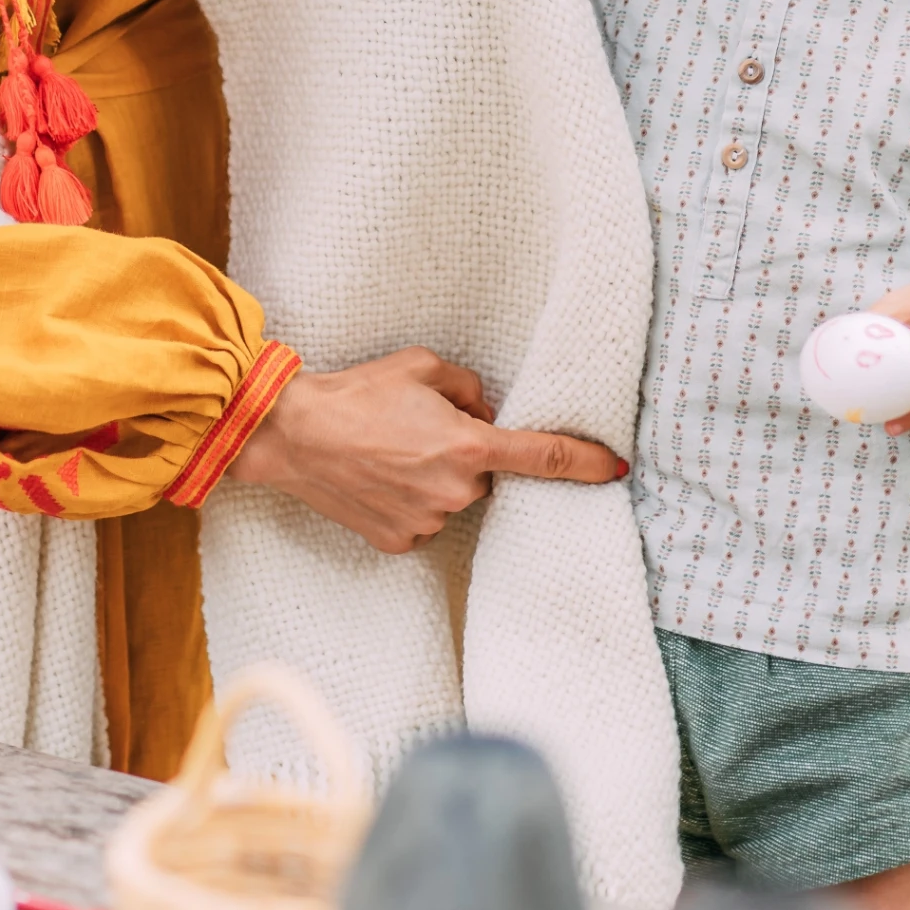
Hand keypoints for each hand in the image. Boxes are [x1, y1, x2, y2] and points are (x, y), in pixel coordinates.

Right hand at [227, 348, 628, 553]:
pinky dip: (408, 501)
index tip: (616, 467)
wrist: (293, 434)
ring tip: (390, 453)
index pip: (545, 458)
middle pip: (486, 477)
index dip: (587, 462)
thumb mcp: (423, 367)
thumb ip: (471, 388)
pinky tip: (378, 479)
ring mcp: (427, 522)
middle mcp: (456, 492)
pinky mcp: (399, 542)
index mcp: (469, 446)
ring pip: (453, 500)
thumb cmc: (357, 393)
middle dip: (467, 455)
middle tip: (422, 431)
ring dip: (435, 479)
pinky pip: (423, 520)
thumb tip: (488, 410)